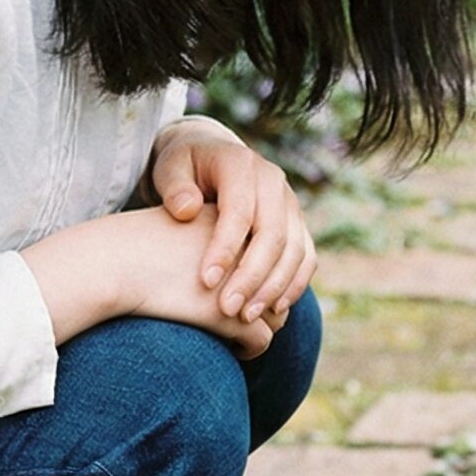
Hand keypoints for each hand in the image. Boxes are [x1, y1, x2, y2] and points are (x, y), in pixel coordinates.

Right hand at [113, 205, 280, 358]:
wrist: (106, 263)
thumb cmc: (127, 248)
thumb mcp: (174, 231)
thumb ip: (204, 242)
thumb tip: (224, 270)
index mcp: (233, 223)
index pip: (264, 253)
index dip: (254, 275)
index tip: (236, 290)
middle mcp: (247, 251)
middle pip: (275, 284)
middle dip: (264, 302)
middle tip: (243, 316)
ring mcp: (244, 283)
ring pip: (276, 314)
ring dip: (261, 325)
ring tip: (238, 335)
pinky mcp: (233, 314)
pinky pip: (262, 341)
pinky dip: (250, 350)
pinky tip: (233, 351)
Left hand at [150, 118, 317, 328]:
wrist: (211, 159)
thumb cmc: (183, 170)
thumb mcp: (168, 169)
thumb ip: (174, 187)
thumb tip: (187, 210)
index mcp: (241, 165)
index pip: (240, 211)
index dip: (225, 248)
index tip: (206, 282)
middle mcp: (274, 182)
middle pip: (273, 235)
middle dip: (252, 277)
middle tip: (228, 310)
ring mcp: (291, 204)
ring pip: (295, 251)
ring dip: (275, 287)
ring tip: (247, 316)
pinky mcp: (298, 224)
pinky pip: (307, 258)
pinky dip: (294, 285)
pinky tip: (273, 309)